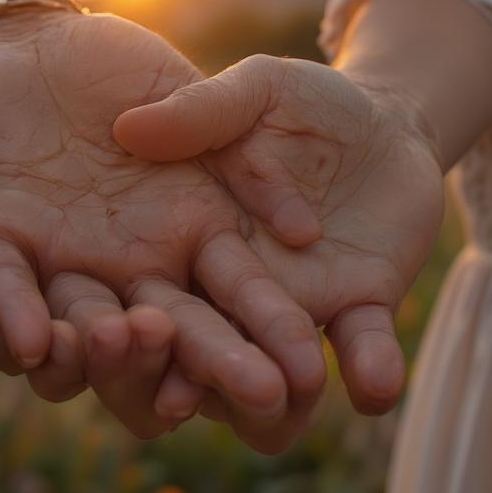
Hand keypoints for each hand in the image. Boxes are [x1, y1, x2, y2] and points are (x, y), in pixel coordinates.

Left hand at [0, 14, 325, 452]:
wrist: (22, 35)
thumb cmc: (115, 61)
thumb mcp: (189, 101)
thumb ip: (243, 160)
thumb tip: (302, 234)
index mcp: (182, 236)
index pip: (232, 305)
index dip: (265, 343)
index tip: (304, 378)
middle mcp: (124, 267)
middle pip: (166, 344)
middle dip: (201, 371)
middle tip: (234, 396)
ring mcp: (56, 261)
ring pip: (76, 341)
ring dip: (99, 358)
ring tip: (116, 340)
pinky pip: (2, 289)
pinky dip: (8, 317)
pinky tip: (27, 336)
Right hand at [114, 54, 444, 414]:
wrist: (385, 118)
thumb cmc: (304, 100)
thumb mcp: (254, 90)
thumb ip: (199, 111)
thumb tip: (129, 128)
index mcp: (188, 233)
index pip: (141, 292)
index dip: (117, 322)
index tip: (105, 341)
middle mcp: (232, 285)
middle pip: (197, 343)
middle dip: (186, 367)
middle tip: (176, 401)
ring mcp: (296, 303)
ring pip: (271, 367)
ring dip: (265, 398)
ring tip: (274, 401)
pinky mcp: (361, 303)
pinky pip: (364, 344)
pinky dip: (369, 365)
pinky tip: (373, 385)